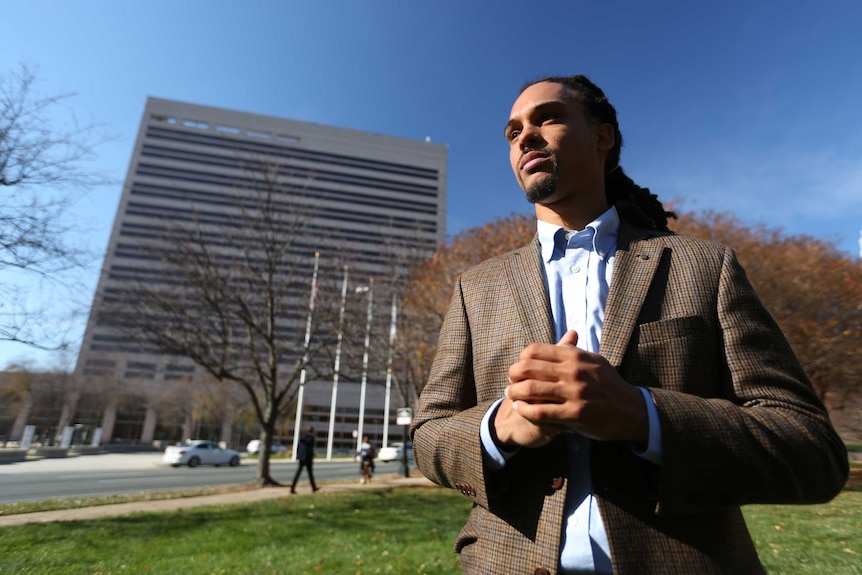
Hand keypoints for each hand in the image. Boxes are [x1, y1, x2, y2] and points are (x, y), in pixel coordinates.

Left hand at [499, 330, 647, 444]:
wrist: (631, 410)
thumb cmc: (609, 384)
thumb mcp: (593, 361)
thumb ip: (574, 350)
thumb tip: (565, 333)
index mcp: (575, 356)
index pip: (535, 350)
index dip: (520, 359)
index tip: (518, 368)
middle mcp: (573, 371)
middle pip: (528, 368)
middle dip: (512, 375)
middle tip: (509, 382)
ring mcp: (574, 393)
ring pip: (530, 389)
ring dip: (514, 393)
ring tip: (510, 395)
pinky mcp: (575, 414)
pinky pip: (540, 412)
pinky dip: (524, 410)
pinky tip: (520, 409)